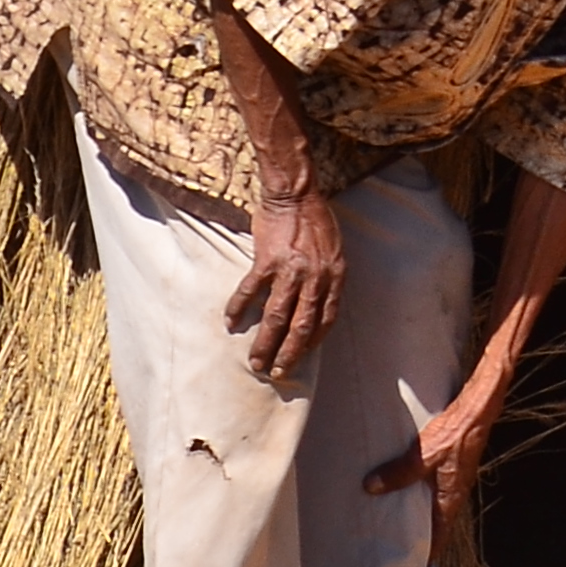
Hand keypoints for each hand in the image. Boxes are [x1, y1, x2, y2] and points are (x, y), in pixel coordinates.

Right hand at [226, 188, 347, 378]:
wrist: (295, 194)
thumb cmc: (316, 220)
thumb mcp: (334, 250)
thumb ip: (328, 277)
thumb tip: (317, 304)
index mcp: (334, 275)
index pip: (326, 319)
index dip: (314, 341)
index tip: (302, 356)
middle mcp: (315, 277)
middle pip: (301, 326)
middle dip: (289, 353)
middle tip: (277, 373)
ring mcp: (290, 270)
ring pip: (276, 317)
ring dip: (265, 343)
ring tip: (255, 361)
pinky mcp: (266, 260)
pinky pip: (250, 291)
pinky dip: (239, 308)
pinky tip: (230, 322)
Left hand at [367, 373, 505, 548]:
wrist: (478, 410)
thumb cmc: (456, 434)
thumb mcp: (422, 456)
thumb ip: (398, 473)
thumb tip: (370, 488)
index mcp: (449, 500)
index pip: (438, 538)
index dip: (426, 555)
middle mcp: (453, 495)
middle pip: (434, 524)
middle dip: (417, 537)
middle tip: (394, 547)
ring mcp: (453, 481)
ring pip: (433, 506)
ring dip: (417, 514)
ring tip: (394, 520)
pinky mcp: (451, 467)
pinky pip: (433, 489)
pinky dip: (419, 495)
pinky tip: (404, 488)